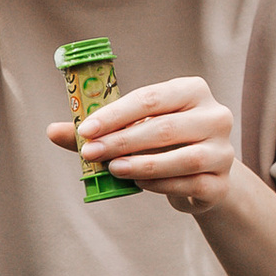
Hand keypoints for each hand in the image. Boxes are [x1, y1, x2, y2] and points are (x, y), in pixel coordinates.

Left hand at [51, 74, 239, 214]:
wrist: (203, 174)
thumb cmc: (163, 142)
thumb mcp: (135, 128)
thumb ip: (100, 130)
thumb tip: (52, 131)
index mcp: (193, 90)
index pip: (151, 98)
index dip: (116, 115)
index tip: (85, 130)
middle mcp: (215, 116)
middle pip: (165, 128)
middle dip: (122, 141)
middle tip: (90, 153)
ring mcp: (223, 151)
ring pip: (182, 158)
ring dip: (141, 164)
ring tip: (113, 168)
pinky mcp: (221, 183)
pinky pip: (187, 184)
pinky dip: (159, 185)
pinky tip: (138, 183)